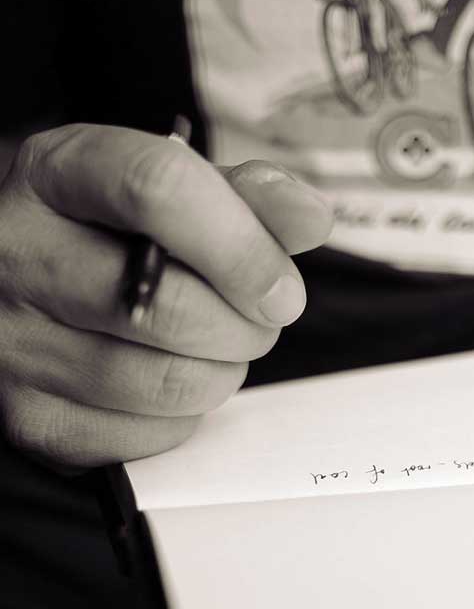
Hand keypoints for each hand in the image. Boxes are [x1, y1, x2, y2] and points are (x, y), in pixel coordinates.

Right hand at [0, 123, 332, 466]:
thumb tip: (310, 219)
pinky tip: (170, 379)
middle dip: (246, 326)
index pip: (159, 190)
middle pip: (171, 307)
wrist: (37, 284)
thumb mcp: (180, 193)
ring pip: (167, 383)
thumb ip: (249, 198)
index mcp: (60, 172)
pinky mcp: (32, 419)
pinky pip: (149, 435)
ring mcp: (16, 343)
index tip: (284, 288)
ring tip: (217, 346)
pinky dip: (186, 416)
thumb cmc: (121, 238)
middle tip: (258, 319)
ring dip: (223, 372)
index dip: (243, 247)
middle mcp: (19, 253)